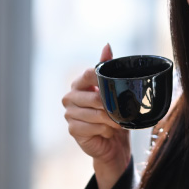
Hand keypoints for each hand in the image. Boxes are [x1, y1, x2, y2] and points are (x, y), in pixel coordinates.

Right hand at [62, 44, 130, 188]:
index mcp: (78, 84)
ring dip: (111, 120)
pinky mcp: (73, 129)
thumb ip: (107, 67)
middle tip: (119, 112)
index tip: (115, 88)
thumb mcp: (112, 90)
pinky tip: (106, 132)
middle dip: (111, 107)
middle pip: (95, 96)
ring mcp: (69, 114)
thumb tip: (107, 45)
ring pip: (97, 113)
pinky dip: (106, 130)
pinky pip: (95, 127)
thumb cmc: (112, 115)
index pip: (89, 74)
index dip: (103, 80)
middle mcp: (70, 97)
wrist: (112, 143)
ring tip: (115, 123)